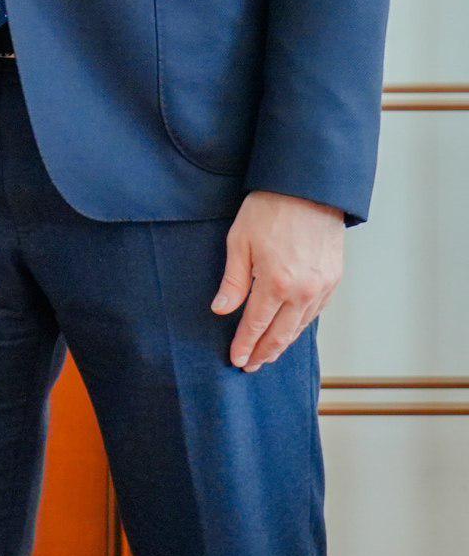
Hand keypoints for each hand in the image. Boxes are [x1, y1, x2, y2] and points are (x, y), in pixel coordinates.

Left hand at [212, 189, 345, 370]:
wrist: (308, 190)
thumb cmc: (268, 211)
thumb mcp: (239, 243)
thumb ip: (233, 282)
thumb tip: (221, 311)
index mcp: (276, 283)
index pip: (256, 325)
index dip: (245, 345)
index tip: (236, 360)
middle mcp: (303, 291)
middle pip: (281, 334)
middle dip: (264, 352)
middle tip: (250, 366)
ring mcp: (322, 287)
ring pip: (301, 326)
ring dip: (283, 343)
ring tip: (268, 354)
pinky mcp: (334, 280)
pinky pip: (316, 312)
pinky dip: (301, 326)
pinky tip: (291, 330)